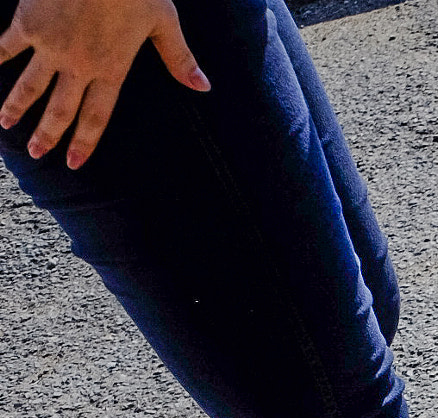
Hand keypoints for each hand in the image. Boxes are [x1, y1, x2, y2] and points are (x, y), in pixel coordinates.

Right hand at [0, 0, 208, 167]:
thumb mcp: (163, 21)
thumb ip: (179, 58)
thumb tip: (203, 87)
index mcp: (112, 68)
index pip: (96, 115)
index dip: (84, 141)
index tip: (73, 162)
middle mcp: (78, 64)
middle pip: (60, 109)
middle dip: (47, 134)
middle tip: (36, 153)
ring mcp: (49, 45)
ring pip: (29, 86)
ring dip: (16, 107)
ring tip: (5, 125)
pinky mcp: (27, 23)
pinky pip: (6, 47)